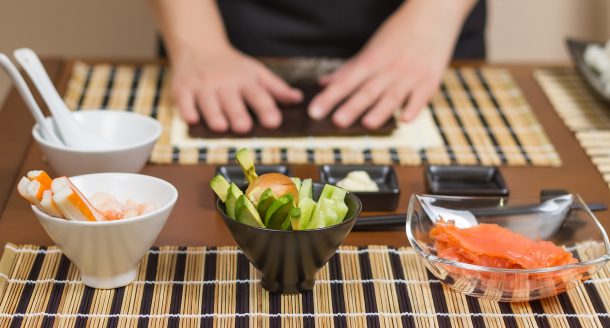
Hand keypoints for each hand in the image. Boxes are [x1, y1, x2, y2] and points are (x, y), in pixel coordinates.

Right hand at [171, 48, 302, 132]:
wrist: (198, 46)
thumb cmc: (232, 66)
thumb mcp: (256, 72)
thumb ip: (276, 88)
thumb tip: (298, 99)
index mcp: (245, 80)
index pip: (258, 95)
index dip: (266, 109)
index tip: (274, 122)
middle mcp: (224, 83)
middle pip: (232, 101)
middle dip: (238, 114)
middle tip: (244, 127)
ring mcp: (202, 86)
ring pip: (208, 103)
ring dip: (214, 114)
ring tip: (220, 127)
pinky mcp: (183, 89)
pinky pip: (184, 101)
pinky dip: (187, 110)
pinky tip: (191, 119)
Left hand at [308, 0, 474, 128]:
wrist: (434, 13)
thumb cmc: (400, 32)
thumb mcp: (372, 48)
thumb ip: (348, 69)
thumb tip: (323, 83)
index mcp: (372, 60)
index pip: (346, 82)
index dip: (330, 97)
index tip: (314, 111)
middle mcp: (390, 68)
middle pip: (367, 90)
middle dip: (352, 106)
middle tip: (336, 121)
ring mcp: (411, 75)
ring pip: (393, 96)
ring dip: (380, 110)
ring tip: (367, 123)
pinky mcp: (430, 80)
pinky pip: (421, 96)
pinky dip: (414, 108)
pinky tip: (405, 119)